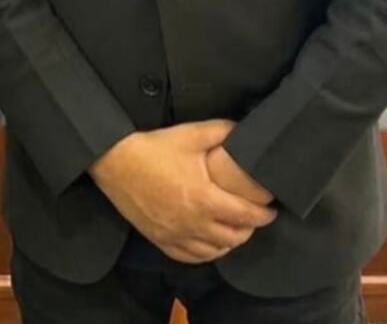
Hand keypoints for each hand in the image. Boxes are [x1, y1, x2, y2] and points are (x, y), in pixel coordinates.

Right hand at [88, 120, 276, 263]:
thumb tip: (243, 130)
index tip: (271, 209)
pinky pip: (190, 257)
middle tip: (255, 217)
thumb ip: (221, 131)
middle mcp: (194, 223)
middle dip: (250, 228)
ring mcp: (176, 234)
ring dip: (230, 242)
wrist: (114, 160)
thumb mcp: (190, 133)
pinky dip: (206, 254)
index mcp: (205, 198)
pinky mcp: (160, 239)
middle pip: (234, 237)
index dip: (264, 214)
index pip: (246, 215)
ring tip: (235, 229)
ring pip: (214, 250)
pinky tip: (210, 245)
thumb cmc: (153, 147)